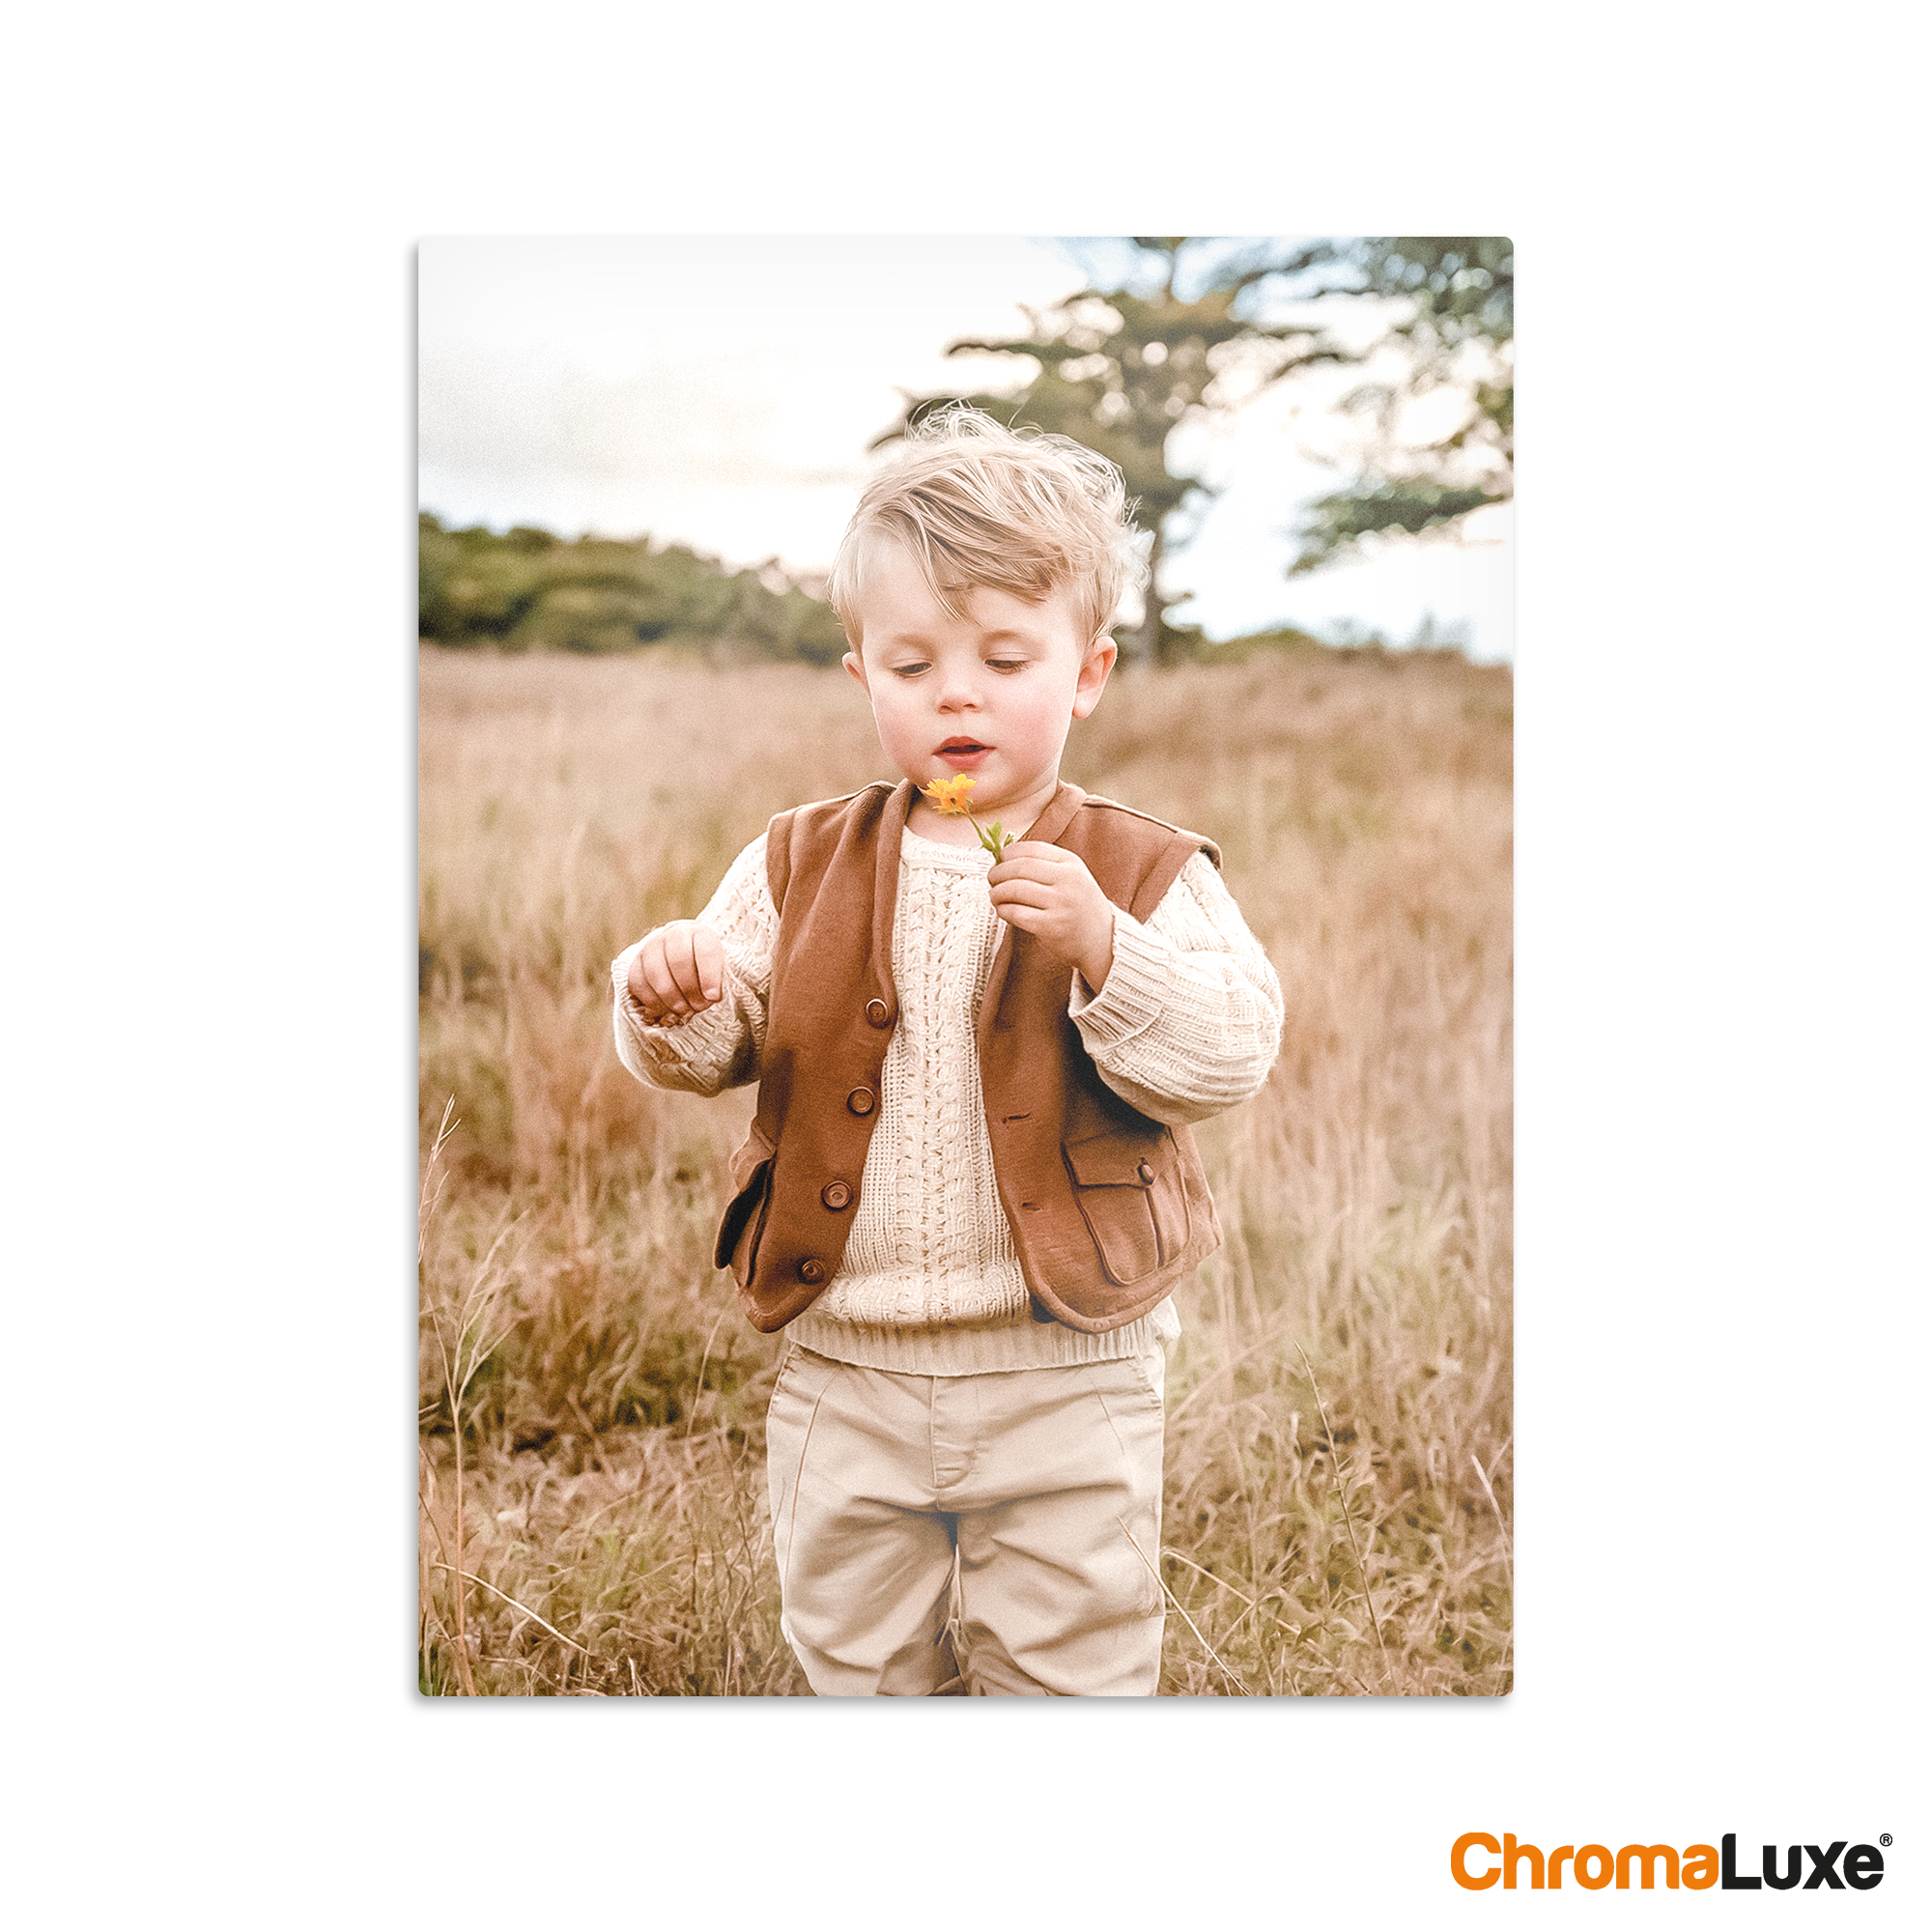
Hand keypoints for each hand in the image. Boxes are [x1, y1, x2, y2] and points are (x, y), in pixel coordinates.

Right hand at [627, 920, 724, 1026]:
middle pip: (678, 961)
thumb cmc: (708, 970)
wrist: (685, 961)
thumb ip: (721, 981)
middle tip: (698, 1007)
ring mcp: (651, 947)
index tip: (714, 997)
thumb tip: (712, 996)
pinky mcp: (636, 962)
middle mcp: (673, 934)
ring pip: (655, 973)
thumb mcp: (722, 971)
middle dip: (689, 990)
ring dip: (670, 998)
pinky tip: (665, 1010)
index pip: (705, 950)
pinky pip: (638, 982)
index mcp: (700, 934)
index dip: (709, 976)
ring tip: (683, 1011)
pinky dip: (651, 1000)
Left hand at [987, 842, 1116, 990]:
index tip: (1000, 860)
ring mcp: (1061, 903)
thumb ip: (1046, 865)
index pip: (1032, 849)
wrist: (1104, 940)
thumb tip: (1004, 859)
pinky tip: (1004, 911)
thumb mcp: (1073, 877)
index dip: (1009, 853)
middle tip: (992, 879)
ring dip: (997, 893)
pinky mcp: (1052, 926)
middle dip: (998, 872)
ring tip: (995, 896)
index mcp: (1072, 863)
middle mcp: (1068, 880)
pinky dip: (1003, 911)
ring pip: (1014, 889)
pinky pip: (1016, 913)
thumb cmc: (1081, 907)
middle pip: (1020, 868)